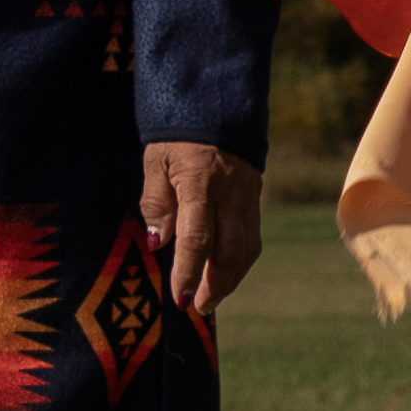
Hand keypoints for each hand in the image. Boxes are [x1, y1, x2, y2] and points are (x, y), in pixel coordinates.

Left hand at [139, 143, 264, 323]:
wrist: (217, 102)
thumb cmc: (176, 134)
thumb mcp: (155, 161)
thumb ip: (156, 202)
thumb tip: (160, 244)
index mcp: (200, 182)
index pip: (198, 238)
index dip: (189, 272)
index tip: (180, 298)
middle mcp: (230, 193)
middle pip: (230, 251)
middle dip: (215, 285)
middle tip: (198, 308)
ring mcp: (247, 195)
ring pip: (247, 248)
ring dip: (230, 279)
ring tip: (211, 298)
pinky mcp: (255, 196)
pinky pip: (252, 236)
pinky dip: (239, 260)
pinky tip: (225, 273)